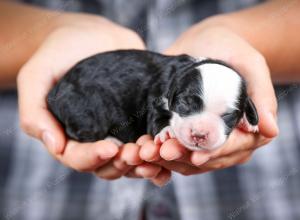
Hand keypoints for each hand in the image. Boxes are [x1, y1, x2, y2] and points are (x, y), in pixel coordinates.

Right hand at [17, 14, 166, 183]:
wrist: (89, 34)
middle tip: (139, 151)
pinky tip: (170, 154)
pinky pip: (149, 144)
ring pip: (131, 160)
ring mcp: (119, 131)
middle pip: (109, 165)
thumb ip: (35, 113)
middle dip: (124, 162)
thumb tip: (54, 146)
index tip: (111, 147)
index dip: (94, 158)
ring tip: (157, 152)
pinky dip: (159, 155)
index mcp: (69, 136)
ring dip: (145, 162)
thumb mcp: (36, 77)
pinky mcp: (139, 120)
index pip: (79, 158)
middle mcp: (95, 139)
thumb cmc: (58, 53)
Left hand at [139, 18, 278, 174]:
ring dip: (166, 159)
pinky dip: (157, 151)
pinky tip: (143, 146)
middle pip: (206, 159)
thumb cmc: (231, 49)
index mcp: (247, 130)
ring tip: (147, 152)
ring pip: (185, 160)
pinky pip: (170, 149)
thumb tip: (271, 130)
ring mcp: (202, 138)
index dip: (214, 154)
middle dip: (183, 158)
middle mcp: (225, 139)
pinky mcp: (182, 133)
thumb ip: (261, 95)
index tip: (195, 157)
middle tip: (162, 152)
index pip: (232, 149)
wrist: (203, 43)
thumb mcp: (250, 64)